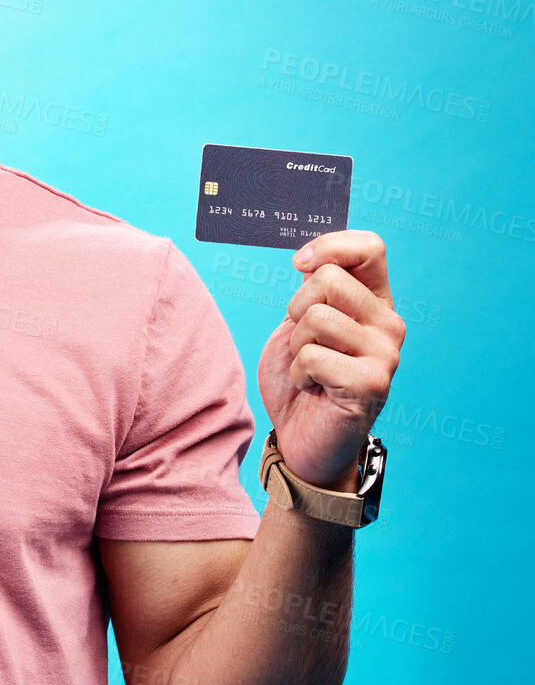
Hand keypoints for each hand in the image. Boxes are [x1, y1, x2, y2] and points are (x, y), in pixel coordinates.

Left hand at [257, 230, 404, 489]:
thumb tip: (309, 257)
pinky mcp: (371, 383)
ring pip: (315, 318)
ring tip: (308, 369)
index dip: (329, 246)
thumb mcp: (300, 323)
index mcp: (374, 302)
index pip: (369, 248)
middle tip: (303, 344)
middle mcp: (388, 324)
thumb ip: (313, 290)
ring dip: (295, 346)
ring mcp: (385, 354)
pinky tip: (312, 388)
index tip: (300, 264)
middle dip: (296, 310)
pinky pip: (312, 356)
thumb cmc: (299, 378)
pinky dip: (297, 373)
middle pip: (328, 280)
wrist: (301, 438)